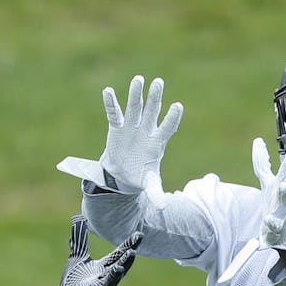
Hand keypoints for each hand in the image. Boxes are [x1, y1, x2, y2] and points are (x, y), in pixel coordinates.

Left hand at [42, 215, 141, 285]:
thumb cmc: (75, 280)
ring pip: (108, 284)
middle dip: (126, 260)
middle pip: (118, 268)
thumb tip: (79, 217)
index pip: (118, 254)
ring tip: (119, 267)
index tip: (139, 234)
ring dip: (114, 276)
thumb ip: (79, 239)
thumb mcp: (77, 257)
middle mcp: (103, 278)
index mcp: (103, 267)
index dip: (129, 245)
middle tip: (133, 250)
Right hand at [100, 76, 182, 193]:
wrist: (123, 175)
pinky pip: (114, 113)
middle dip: (154, 98)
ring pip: (135, 107)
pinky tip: (108, 91)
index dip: (172, 118)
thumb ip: (156, 192)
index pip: (167, 127)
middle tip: (158, 82)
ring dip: (136, 94)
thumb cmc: (140, 176)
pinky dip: (111, 102)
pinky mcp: (117, 128)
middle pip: (152, 111)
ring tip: (138, 79)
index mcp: (157, 142)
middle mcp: (146, 130)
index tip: (177, 106)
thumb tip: (163, 207)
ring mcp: (132, 127)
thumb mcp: (149, 184)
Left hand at [252, 137, 285, 252]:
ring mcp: (281, 211)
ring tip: (282, 185)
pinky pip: (274, 224)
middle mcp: (283, 196)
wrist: (281, 231)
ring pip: (285, 201)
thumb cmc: (274, 202)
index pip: (285, 168)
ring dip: (284, 193)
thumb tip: (258, 140)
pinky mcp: (276, 225)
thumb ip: (262, 162)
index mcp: (281, 183)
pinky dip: (271, 222)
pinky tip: (268, 219)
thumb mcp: (267, 180)